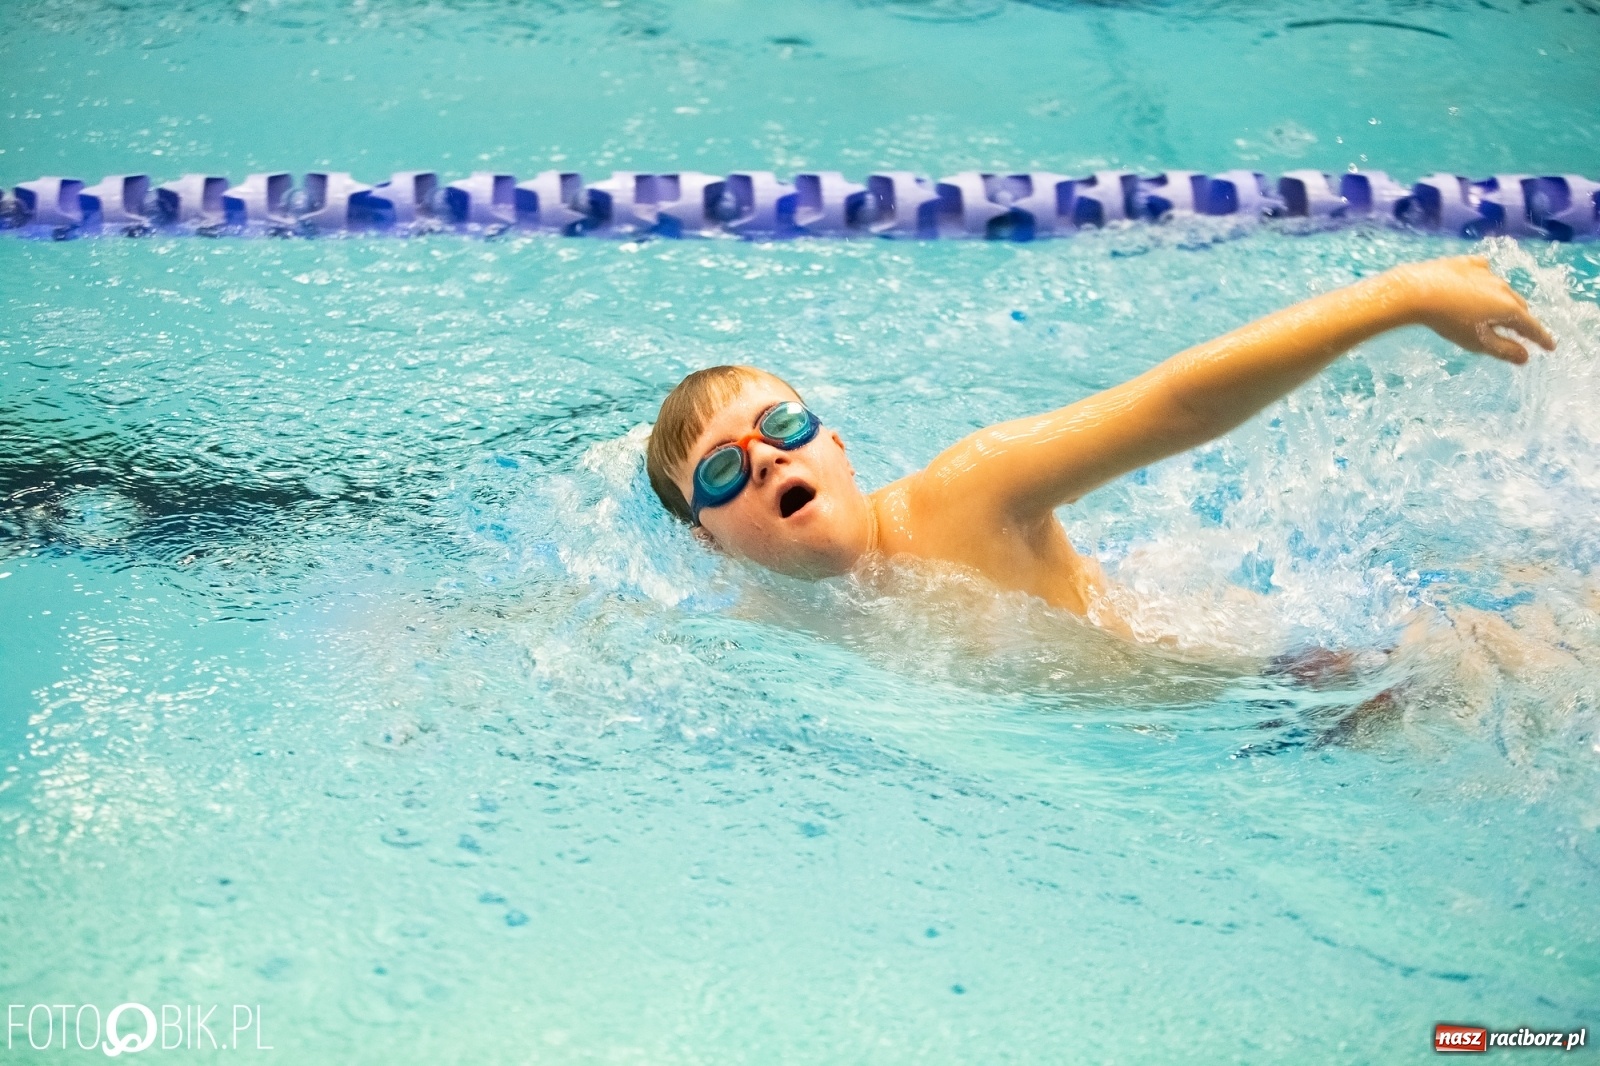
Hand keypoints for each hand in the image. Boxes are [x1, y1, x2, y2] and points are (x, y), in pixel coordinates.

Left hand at [1388, 255, 1556, 363]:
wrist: (1417, 291)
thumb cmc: (1448, 321)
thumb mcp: (1476, 341)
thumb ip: (1503, 349)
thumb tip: (1526, 357)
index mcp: (1508, 308)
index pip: (1531, 327)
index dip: (1542, 338)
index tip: (1550, 347)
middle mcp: (1503, 288)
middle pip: (1519, 307)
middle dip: (1522, 320)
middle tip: (1524, 332)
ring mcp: (1485, 272)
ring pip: (1502, 290)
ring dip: (1504, 302)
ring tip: (1499, 312)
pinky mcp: (1467, 263)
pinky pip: (1483, 272)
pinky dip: (1486, 282)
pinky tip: (1481, 284)